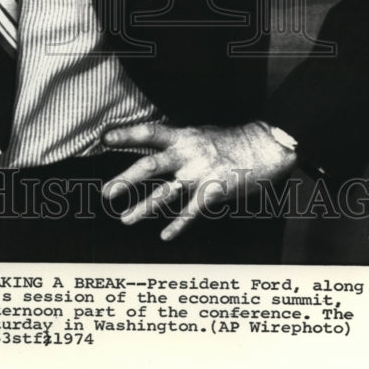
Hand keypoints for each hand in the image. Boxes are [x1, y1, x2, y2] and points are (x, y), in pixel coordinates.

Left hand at [102, 120, 296, 240]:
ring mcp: (200, 174)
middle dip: (126, 180)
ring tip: (125, 219)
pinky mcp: (214, 192)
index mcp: (182, 136)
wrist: (263, 147)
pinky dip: (178, 225)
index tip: (105, 138)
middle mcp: (188, 154)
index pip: (149, 132)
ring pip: (166, 193)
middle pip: (151, 165)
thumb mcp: (198, 133)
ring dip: (144, 207)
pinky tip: (165, 236)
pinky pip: (192, 212)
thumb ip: (174, 140)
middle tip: (105, 193)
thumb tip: (149, 142)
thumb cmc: (228, 140)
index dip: (127, 134)